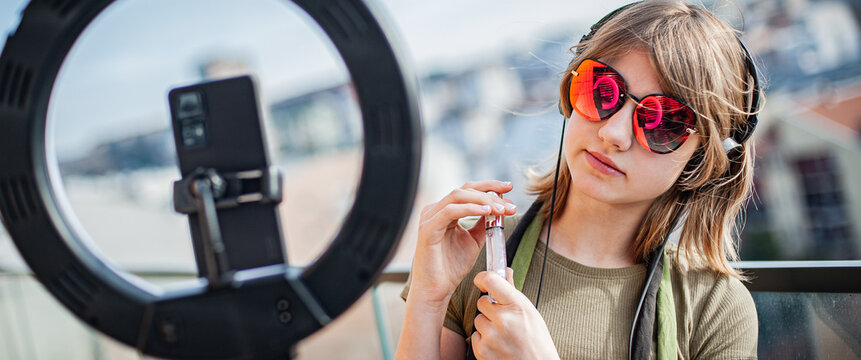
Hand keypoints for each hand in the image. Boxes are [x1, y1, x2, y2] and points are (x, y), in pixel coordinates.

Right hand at [409, 180, 516, 306]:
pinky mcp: (427, 228)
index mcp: (444, 211)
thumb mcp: (473, 241)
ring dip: (484, 200)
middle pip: (465, 189)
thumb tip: (498, 208)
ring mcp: (429, 217)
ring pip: (459, 196)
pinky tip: (486, 212)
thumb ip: (483, 224)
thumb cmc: (451, 268)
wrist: (436, 290)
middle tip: (510, 202)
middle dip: (491, 192)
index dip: (489, 186)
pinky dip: (470, 208)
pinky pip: (451, 211)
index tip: (509, 188)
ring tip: (502, 208)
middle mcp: (435, 210)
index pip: (468, 190)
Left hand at [471, 269, 559, 359]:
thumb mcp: (530, 313)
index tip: (482, 281)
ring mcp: (491, 336)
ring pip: (478, 320)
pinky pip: (475, 336)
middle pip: (482, 302)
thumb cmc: (537, 341)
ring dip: (487, 326)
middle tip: (504, 320)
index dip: (483, 278)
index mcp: (518, 306)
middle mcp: (503, 319)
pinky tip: (499, 346)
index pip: (491, 280)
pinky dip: (484, 341)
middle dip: (490, 309)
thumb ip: (513, 292)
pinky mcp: (482, 351)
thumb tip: (506, 271)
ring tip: (504, 336)